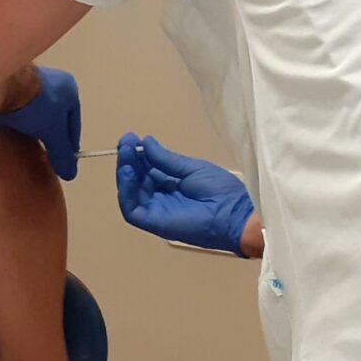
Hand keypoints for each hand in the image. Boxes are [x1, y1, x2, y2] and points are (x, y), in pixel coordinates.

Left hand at [0, 66, 81, 179]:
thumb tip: (70, 173)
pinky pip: (19, 106)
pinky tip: (13, 130)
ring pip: (36, 110)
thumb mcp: (54, 133)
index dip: (68, 143)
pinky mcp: (9, 82)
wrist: (1, 83)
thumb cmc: (36, 105)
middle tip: (45, 154)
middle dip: (49, 134)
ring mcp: (29, 79)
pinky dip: (19, 119)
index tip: (63, 160)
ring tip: (28, 143)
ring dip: (33, 126)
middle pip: (54, 115)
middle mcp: (52, 80)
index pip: (73, 121)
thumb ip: (62, 154)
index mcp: (69, 87)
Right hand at [116, 132, 255, 254]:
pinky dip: (126, 191)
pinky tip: (127, 172)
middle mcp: (161, 199)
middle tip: (126, 141)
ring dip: (125, 173)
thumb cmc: (221, 191)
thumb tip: (146, 142)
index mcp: (172, 186)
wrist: (235, 213)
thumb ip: (166, 159)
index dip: (138, 154)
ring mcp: (157, 212)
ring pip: (131, 193)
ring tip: (125, 152)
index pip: (147, 170)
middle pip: (137, 180)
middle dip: (129, 159)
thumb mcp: (191, 168)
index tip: (132, 138)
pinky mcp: (154, 223)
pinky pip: (131, 209)